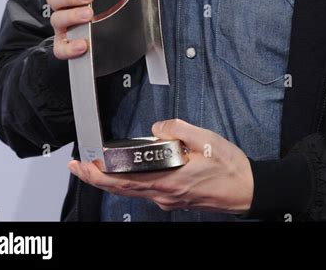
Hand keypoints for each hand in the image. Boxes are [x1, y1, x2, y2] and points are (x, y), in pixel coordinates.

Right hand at [45, 0, 171, 59]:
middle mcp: (66, 1)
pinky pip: (60, 47)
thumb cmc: (114, 1)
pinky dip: (69, 46)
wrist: (115, 34)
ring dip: (72, 16)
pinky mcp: (67, 43)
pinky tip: (83, 45)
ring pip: (57, 18)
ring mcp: (64, 23)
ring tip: (90, 16)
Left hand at [68, 118, 253, 214]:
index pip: (123, 181)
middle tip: (78, 167)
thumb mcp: (204, 139)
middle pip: (122, 188)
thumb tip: (158, 127)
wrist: (247, 188)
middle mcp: (164, 193)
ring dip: (112, 179)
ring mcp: (169, 198)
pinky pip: (147, 188)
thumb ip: (177, 129)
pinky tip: (130, 170)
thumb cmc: (229, 168)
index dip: (99, 175)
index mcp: (168, 180)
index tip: (84, 166)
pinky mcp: (175, 196)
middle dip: (97, 178)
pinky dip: (132, 180)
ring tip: (98, 167)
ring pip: (133, 189)